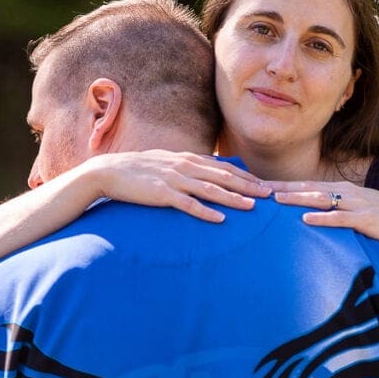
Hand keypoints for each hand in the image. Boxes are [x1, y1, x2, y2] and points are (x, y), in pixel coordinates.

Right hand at [86, 151, 270, 222]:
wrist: (109, 171)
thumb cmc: (138, 169)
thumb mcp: (166, 162)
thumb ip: (186, 166)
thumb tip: (205, 171)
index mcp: (186, 159)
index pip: (223, 167)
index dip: (245, 176)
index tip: (263, 184)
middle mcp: (184, 166)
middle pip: (223, 177)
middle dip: (248, 186)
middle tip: (268, 195)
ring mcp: (173, 179)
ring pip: (210, 189)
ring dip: (232, 198)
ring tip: (251, 206)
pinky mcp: (162, 194)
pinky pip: (188, 204)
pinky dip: (205, 211)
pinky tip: (220, 219)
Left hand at [269, 180, 378, 263]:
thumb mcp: (357, 213)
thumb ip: (336, 213)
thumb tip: (310, 220)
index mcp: (342, 191)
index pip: (305, 186)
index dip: (282, 185)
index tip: (259, 187)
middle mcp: (346, 193)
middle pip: (307, 188)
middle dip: (281, 188)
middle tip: (256, 189)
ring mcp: (356, 205)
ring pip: (321, 199)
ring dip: (296, 199)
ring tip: (274, 199)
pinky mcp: (367, 220)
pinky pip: (341, 219)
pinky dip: (323, 218)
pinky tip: (306, 219)